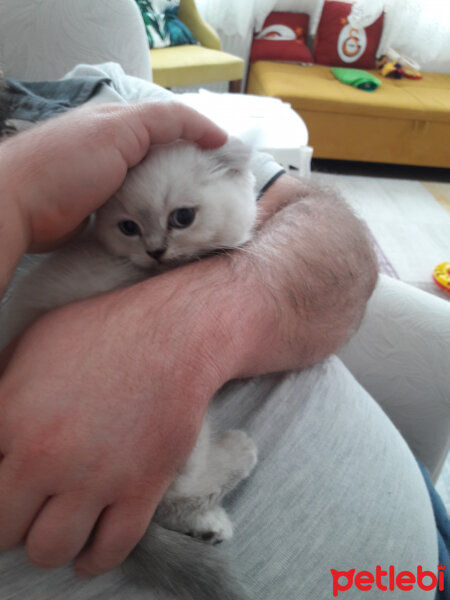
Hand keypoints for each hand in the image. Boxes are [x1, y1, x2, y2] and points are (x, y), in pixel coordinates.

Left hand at [0, 101, 225, 253]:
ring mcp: (111, 183)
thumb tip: (216, 134)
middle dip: (194, 176)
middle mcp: (118, 151)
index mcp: (122, 124)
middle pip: (167, 161)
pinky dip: (157, 218)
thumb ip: (166, 121)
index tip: (232, 163)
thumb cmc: (68, 163)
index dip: (204, 140)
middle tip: (221, 195)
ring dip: (177, 201)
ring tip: (202, 216)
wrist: (20, 206)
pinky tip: (172, 227)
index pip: (175, 125)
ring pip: (156, 189)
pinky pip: (140, 212)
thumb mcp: (121, 129)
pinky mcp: (106, 212)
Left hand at [0, 274, 223, 575]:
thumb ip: (2, 387)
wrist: (176, 334)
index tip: (9, 484)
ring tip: (58, 525)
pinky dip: (94, 560)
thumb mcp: (35, 342)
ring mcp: (95, 478)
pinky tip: (88, 552)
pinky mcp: (140, 489)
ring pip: (50, 550)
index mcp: (12, 416)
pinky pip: (110, 550)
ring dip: (49, 543)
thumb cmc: (106, 330)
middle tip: (28, 504)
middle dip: (13, 519)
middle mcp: (46, 457)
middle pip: (4, 527)